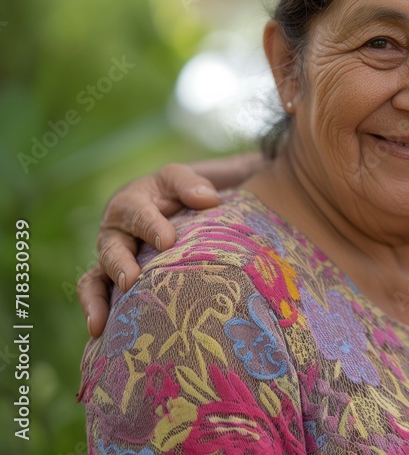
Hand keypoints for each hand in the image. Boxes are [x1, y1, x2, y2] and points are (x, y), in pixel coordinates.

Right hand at [79, 163, 219, 336]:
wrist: (177, 205)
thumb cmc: (179, 192)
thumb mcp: (183, 180)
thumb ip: (191, 185)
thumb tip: (206, 200)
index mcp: (132, 203)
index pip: (138, 213)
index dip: (151, 226)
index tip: (167, 241)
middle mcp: (116, 232)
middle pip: (112, 248)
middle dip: (119, 264)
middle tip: (130, 280)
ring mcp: (113, 259)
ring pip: (97, 278)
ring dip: (97, 298)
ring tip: (101, 320)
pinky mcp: (114, 281)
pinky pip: (98, 296)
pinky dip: (96, 312)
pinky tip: (99, 334)